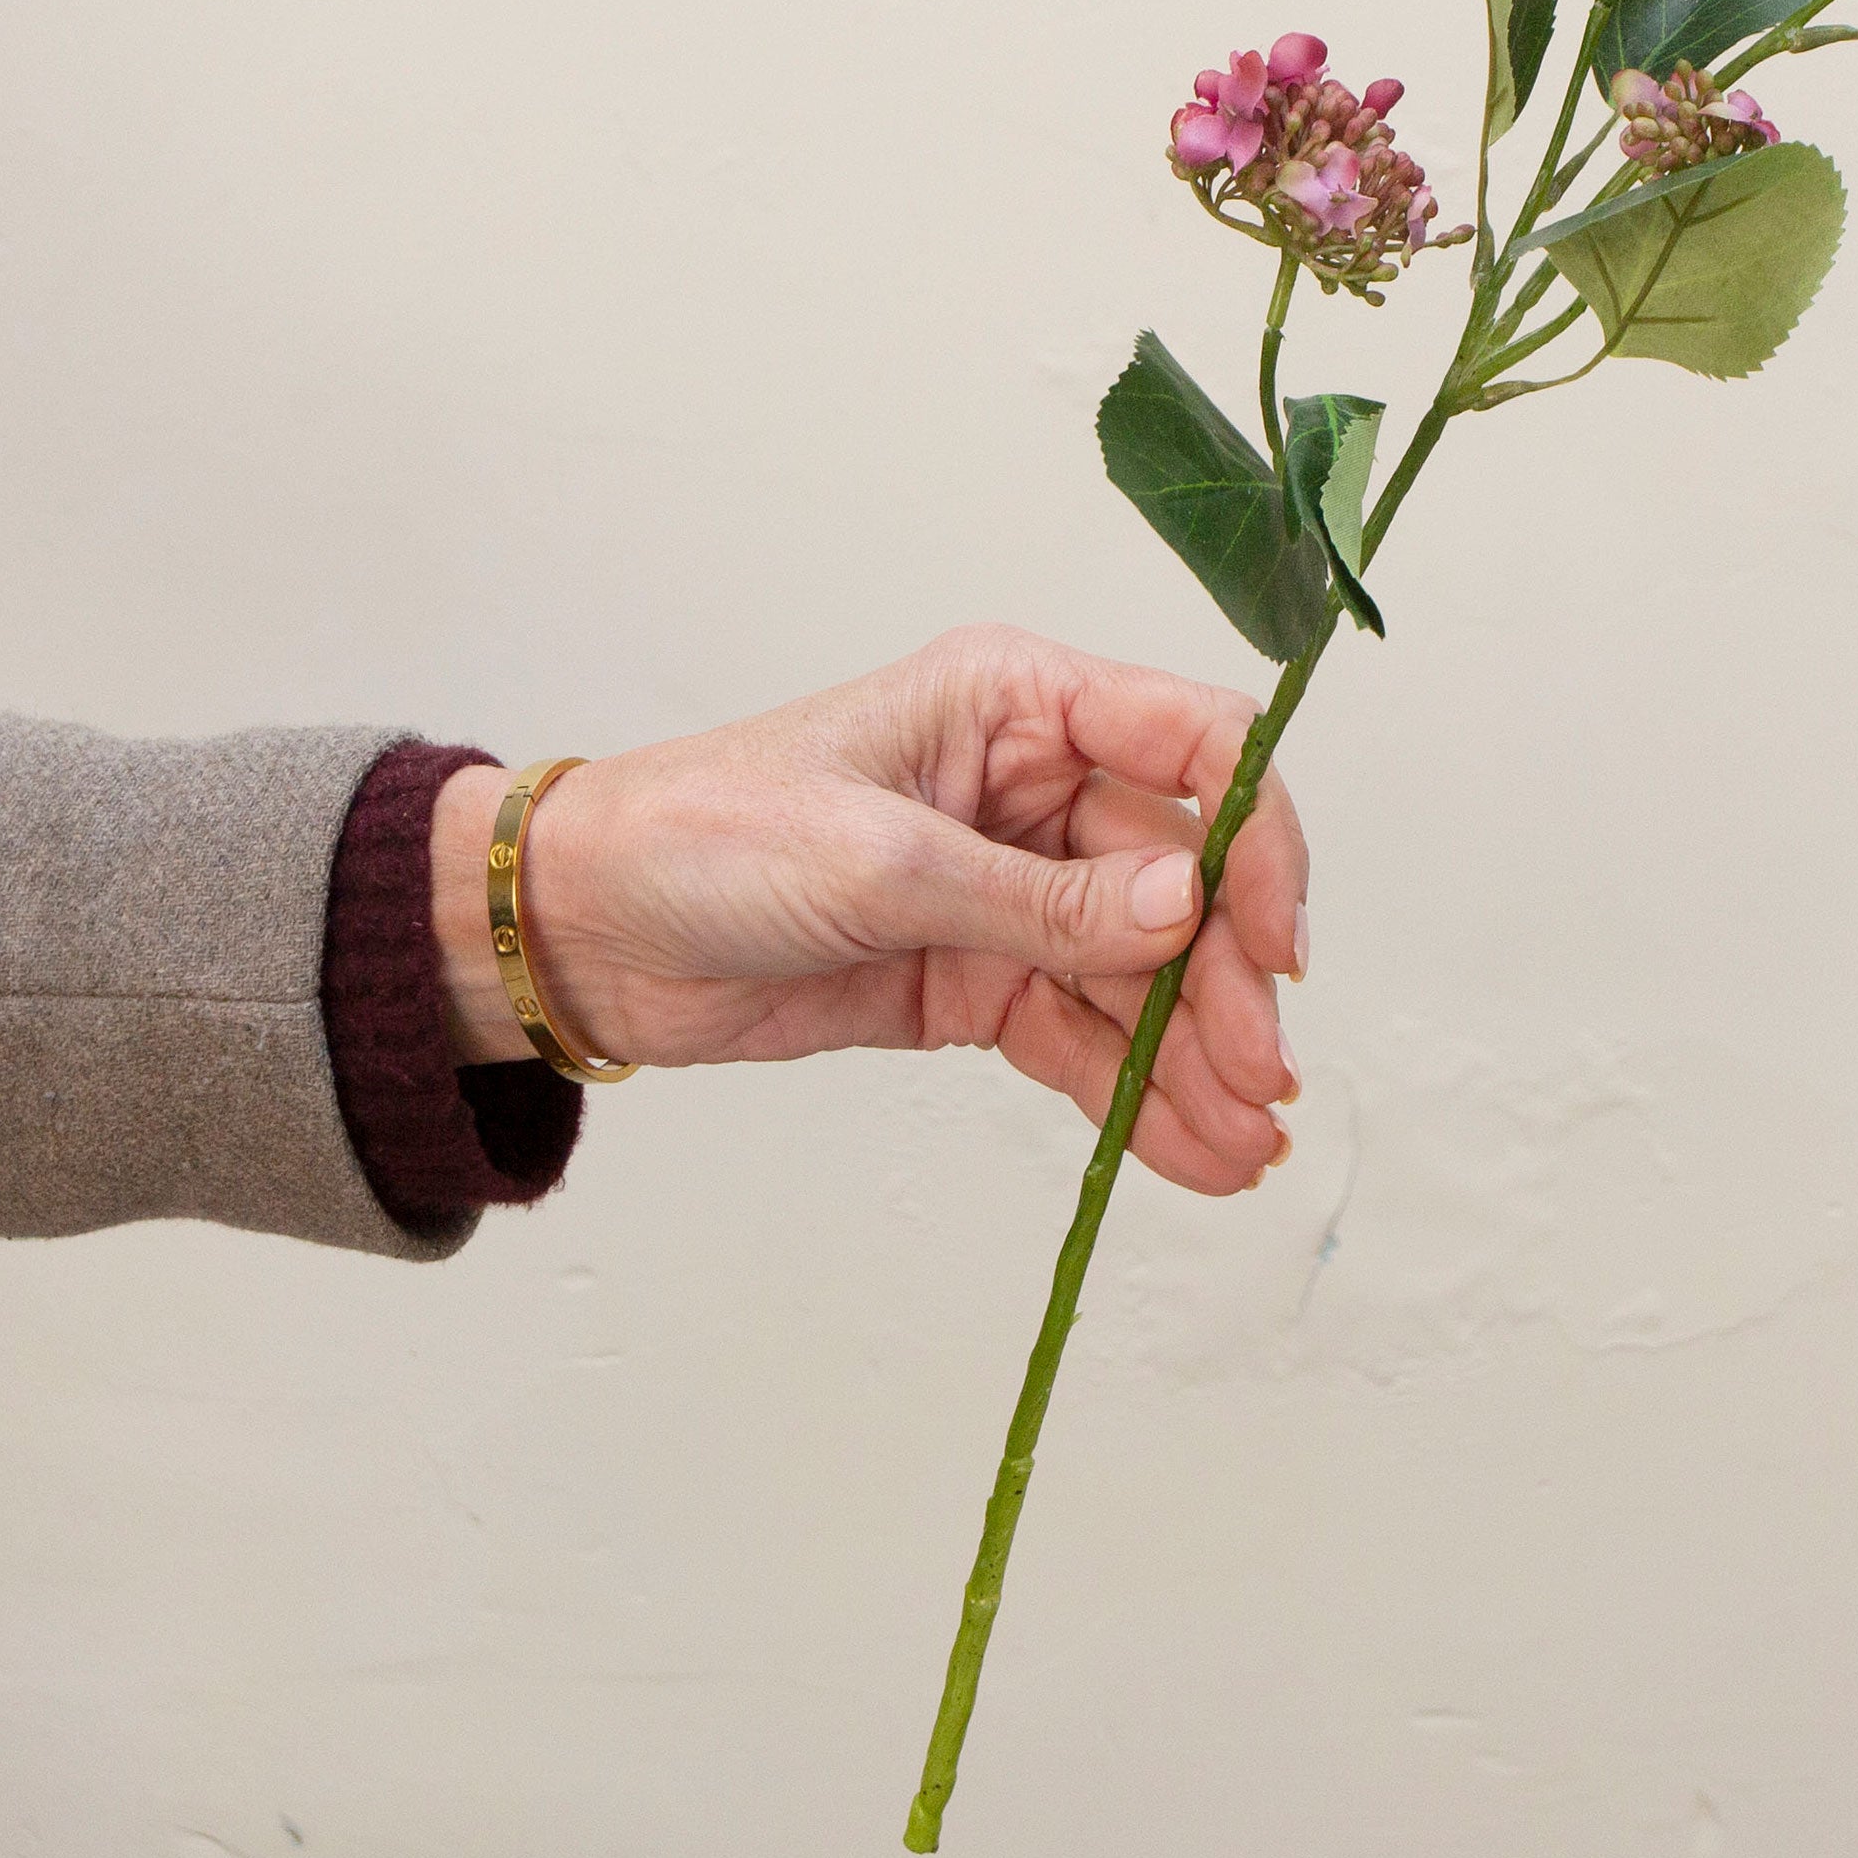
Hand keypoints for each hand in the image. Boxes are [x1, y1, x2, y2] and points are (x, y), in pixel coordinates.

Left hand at [429, 626, 1305, 1196]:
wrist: (582, 933)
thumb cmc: (702, 837)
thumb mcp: (877, 862)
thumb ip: (1043, 899)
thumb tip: (1190, 909)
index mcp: (1019, 704)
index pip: (1197, 748)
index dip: (1257, 841)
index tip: (1275, 947)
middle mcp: (1038, 789)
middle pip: (1186, 882)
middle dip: (1227, 984)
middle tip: (1256, 1079)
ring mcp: (1015, 891)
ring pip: (1144, 976)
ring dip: (1195, 1060)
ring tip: (1241, 1149)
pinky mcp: (981, 980)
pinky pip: (1085, 1038)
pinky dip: (1137, 1096)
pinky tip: (1192, 1153)